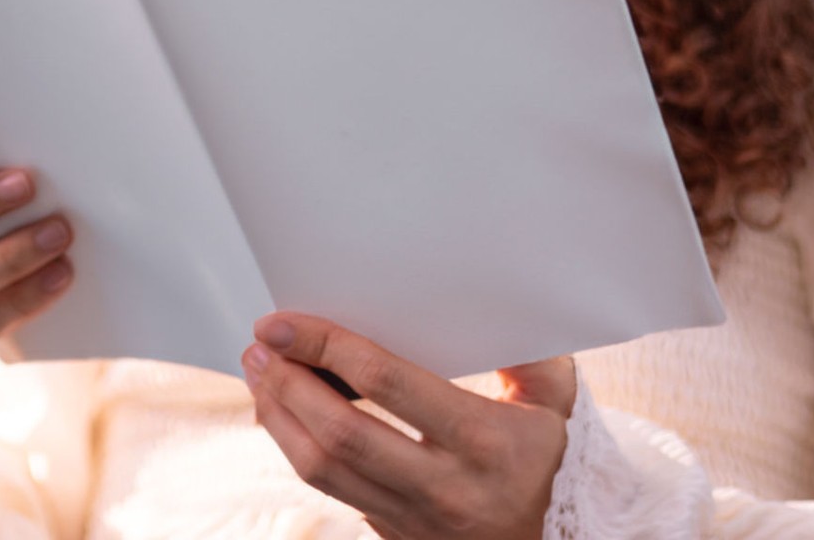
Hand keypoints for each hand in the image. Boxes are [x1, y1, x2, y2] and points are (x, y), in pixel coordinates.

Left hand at [241, 313, 573, 539]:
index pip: (387, 383)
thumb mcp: (555, 404)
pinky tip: (284, 415)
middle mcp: (446, 486)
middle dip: (288, 383)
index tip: (285, 323)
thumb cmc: (554, 462)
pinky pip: (333, 491)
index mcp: (484, 440)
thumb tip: (493, 297)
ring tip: (259, 374)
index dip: (326, 348)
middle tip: (259, 346)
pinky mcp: (395, 536)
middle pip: (341, 433)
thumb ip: (526, 354)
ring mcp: (416, 520)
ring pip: (323, 471)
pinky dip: (298, 449)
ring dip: (278, 418)